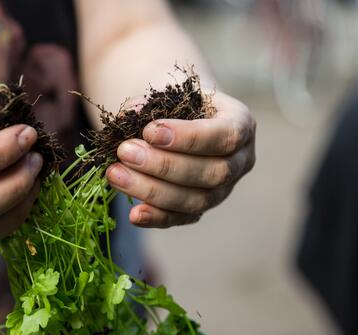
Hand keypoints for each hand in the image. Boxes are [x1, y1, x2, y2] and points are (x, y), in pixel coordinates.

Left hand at [106, 91, 254, 227]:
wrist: (177, 122)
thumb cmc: (176, 104)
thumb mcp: (170, 93)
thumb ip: (151, 102)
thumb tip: (131, 113)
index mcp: (241, 124)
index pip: (226, 136)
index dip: (189, 137)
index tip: (149, 131)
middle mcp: (240, 162)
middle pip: (213, 173)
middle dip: (165, 165)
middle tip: (125, 152)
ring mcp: (222, 191)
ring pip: (196, 200)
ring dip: (152, 190)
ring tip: (116, 174)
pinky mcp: (200, 209)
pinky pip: (181, 219)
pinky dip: (156, 218)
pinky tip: (134, 214)